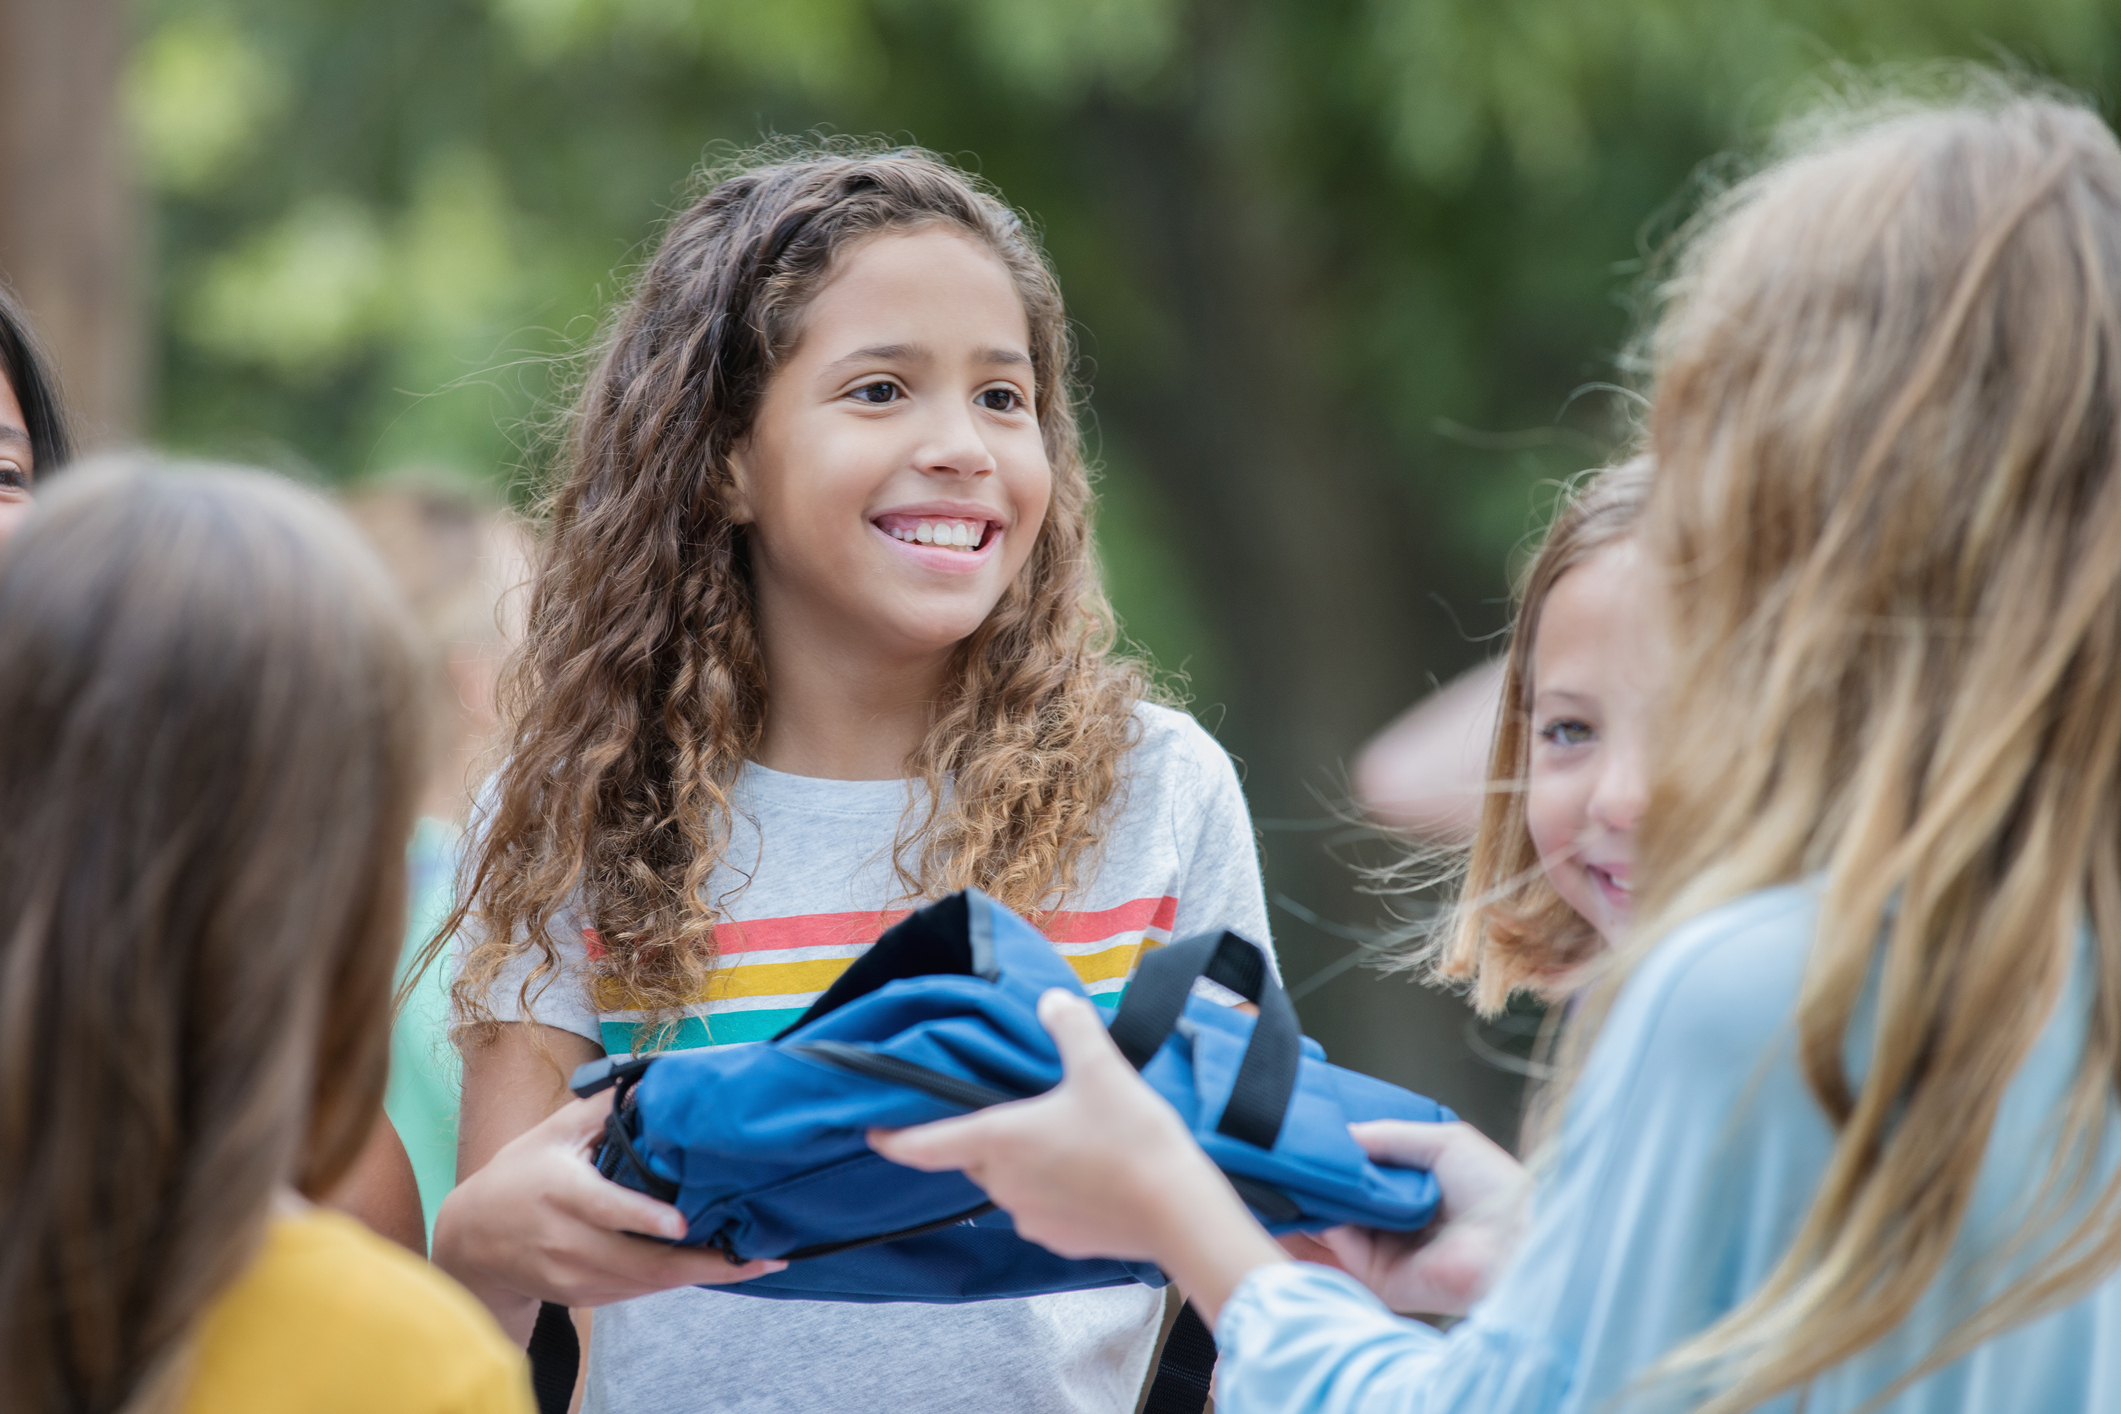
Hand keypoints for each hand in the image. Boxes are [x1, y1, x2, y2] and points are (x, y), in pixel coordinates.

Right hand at [433, 1089, 785, 1341]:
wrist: (471, 1240)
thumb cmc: (519, 1173)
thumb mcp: (552, 1132)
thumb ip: (601, 1107)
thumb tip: (651, 1078)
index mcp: (560, 1191)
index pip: (604, 1209)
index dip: (643, 1220)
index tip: (682, 1224)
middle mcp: (566, 1239)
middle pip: (637, 1262)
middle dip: (701, 1264)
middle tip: (756, 1258)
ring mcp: (571, 1274)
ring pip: (642, 1284)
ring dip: (696, 1276)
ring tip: (750, 1263)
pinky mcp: (579, 1295)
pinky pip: (633, 1293)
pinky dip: (671, 1283)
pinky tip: (709, 1269)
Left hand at [870, 989, 1287, 1320]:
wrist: (1177, 1212)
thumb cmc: (1131, 1138)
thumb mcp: (1102, 1067)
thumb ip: (1071, 1027)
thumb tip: (1052, 1000)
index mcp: (999, 1140)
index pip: (926, 1144)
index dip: (894, 1138)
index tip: (873, 1133)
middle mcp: (1003, 1184)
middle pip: (978, 1158)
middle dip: (991, 1137)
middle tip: (1026, 1110)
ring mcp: (1030, 1218)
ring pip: (1012, 1184)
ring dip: (1027, 1164)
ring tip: (1071, 1140)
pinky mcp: (1060, 1242)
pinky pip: (1043, 1210)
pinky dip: (1056, 1192)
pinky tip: (1091, 1175)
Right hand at [1279, 1120, 1528, 1316]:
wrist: (1515, 1237)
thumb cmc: (1493, 1189)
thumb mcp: (1441, 1141)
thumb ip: (1389, 1136)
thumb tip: (1343, 1132)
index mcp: (1409, 1194)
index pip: (1357, 1179)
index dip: (1330, 1164)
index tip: (1300, 1143)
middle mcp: (1392, 1225)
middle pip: (1337, 1205)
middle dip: (1310, 1186)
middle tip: (1279, 1162)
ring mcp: (1383, 1254)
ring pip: (1329, 1228)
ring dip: (1305, 1207)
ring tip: (1279, 1179)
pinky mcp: (1379, 1280)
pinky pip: (1337, 1254)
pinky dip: (1316, 1230)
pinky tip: (1302, 1204)